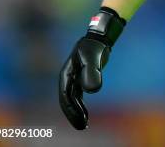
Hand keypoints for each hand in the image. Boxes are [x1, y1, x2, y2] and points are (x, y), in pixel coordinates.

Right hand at [59, 7, 125, 129]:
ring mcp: (73, 79)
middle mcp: (68, 78)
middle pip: (67, 100)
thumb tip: (92, 90)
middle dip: (73, 114)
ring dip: (76, 112)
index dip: (72, 108)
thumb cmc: (95, 46)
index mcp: (66, 73)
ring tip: (84, 124)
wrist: (99, 38)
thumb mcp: (94, 58)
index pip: (66, 95)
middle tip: (82, 126)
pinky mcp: (80, 79)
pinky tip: (85, 114)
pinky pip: (77, 96)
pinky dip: (80, 105)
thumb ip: (93, 72)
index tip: (80, 118)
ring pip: (72, 99)